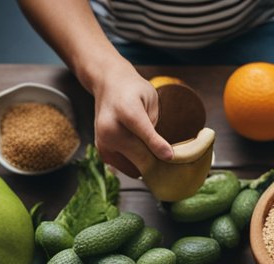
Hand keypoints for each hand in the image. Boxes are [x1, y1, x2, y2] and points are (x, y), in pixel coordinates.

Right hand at [88, 60, 171, 177]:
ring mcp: (104, 142)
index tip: (171, 157)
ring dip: (148, 166)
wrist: (108, 85)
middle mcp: (111, 128)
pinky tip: (143, 155)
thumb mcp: (151, 101)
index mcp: (127, 111)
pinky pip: (127, 168)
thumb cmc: (134, 92)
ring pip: (135, 167)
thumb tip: (164, 156)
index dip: (159, 147)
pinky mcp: (103, 152)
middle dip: (158, 162)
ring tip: (155, 154)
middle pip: (141, 157)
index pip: (145, 134)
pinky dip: (138, 166)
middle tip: (171, 162)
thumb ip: (154, 127)